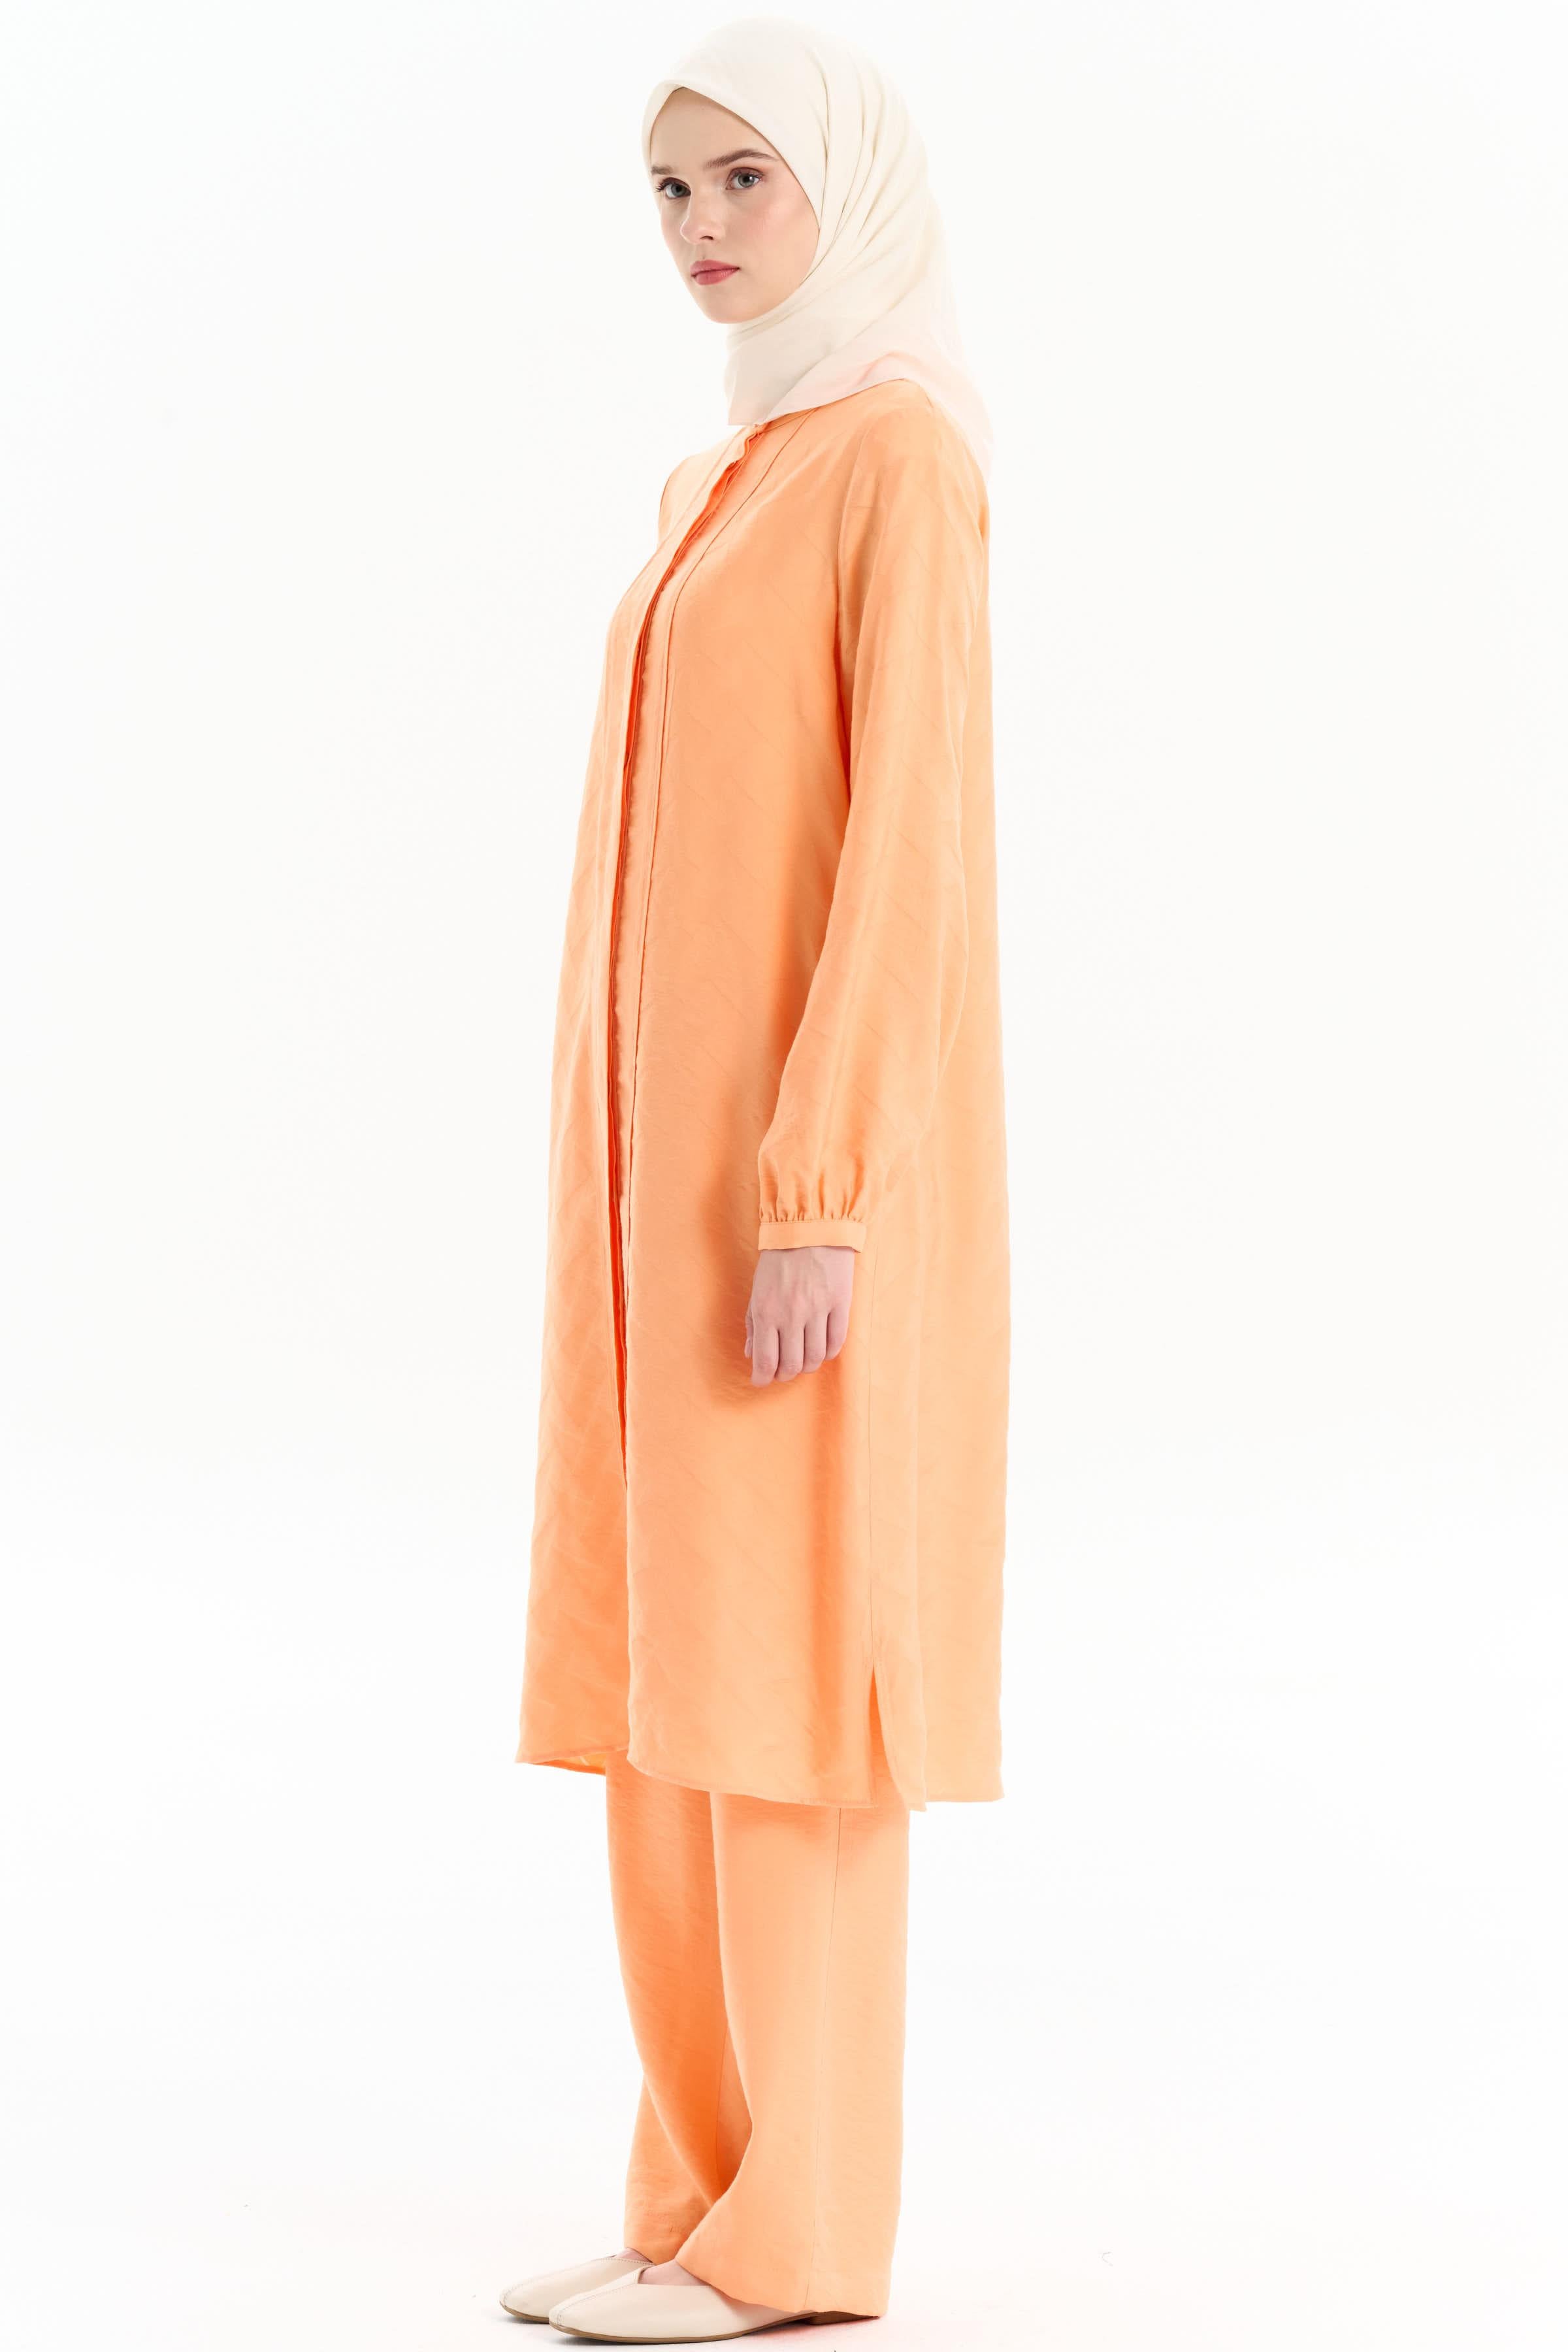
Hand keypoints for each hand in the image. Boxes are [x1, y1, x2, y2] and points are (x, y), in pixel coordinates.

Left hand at [744, 1246, 854, 1386]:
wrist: (810, 1229)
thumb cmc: (779, 1259)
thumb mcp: (757, 1290)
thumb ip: (753, 1324)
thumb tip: (752, 1355)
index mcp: (766, 1311)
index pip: (765, 1360)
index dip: (763, 1378)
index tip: (762, 1381)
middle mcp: (791, 1315)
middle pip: (791, 1364)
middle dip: (785, 1374)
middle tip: (784, 1371)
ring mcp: (817, 1310)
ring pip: (815, 1358)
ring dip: (808, 1366)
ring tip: (803, 1361)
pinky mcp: (840, 1304)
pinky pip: (836, 1342)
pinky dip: (829, 1353)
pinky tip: (823, 1350)